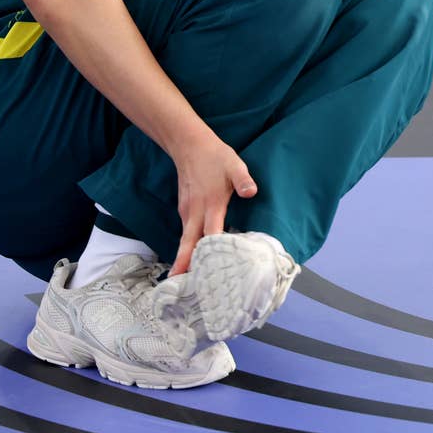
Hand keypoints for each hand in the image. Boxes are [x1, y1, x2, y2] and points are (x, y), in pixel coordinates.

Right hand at [169, 134, 256, 275]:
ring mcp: (186, 211)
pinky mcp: (184, 209)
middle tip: (180, 287)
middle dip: (184, 265)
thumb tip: (251, 192)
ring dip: (185, 258)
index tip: (211, 273)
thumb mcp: (234, 164)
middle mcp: (195, 212)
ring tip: (186, 281)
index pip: (210, 235)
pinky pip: (186, 232)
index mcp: (210, 204)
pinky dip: (188, 246)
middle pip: (189, 244)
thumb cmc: (214, 156)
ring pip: (186, 239)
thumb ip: (243, 180)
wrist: (189, 145)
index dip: (211, 254)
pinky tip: (193, 256)